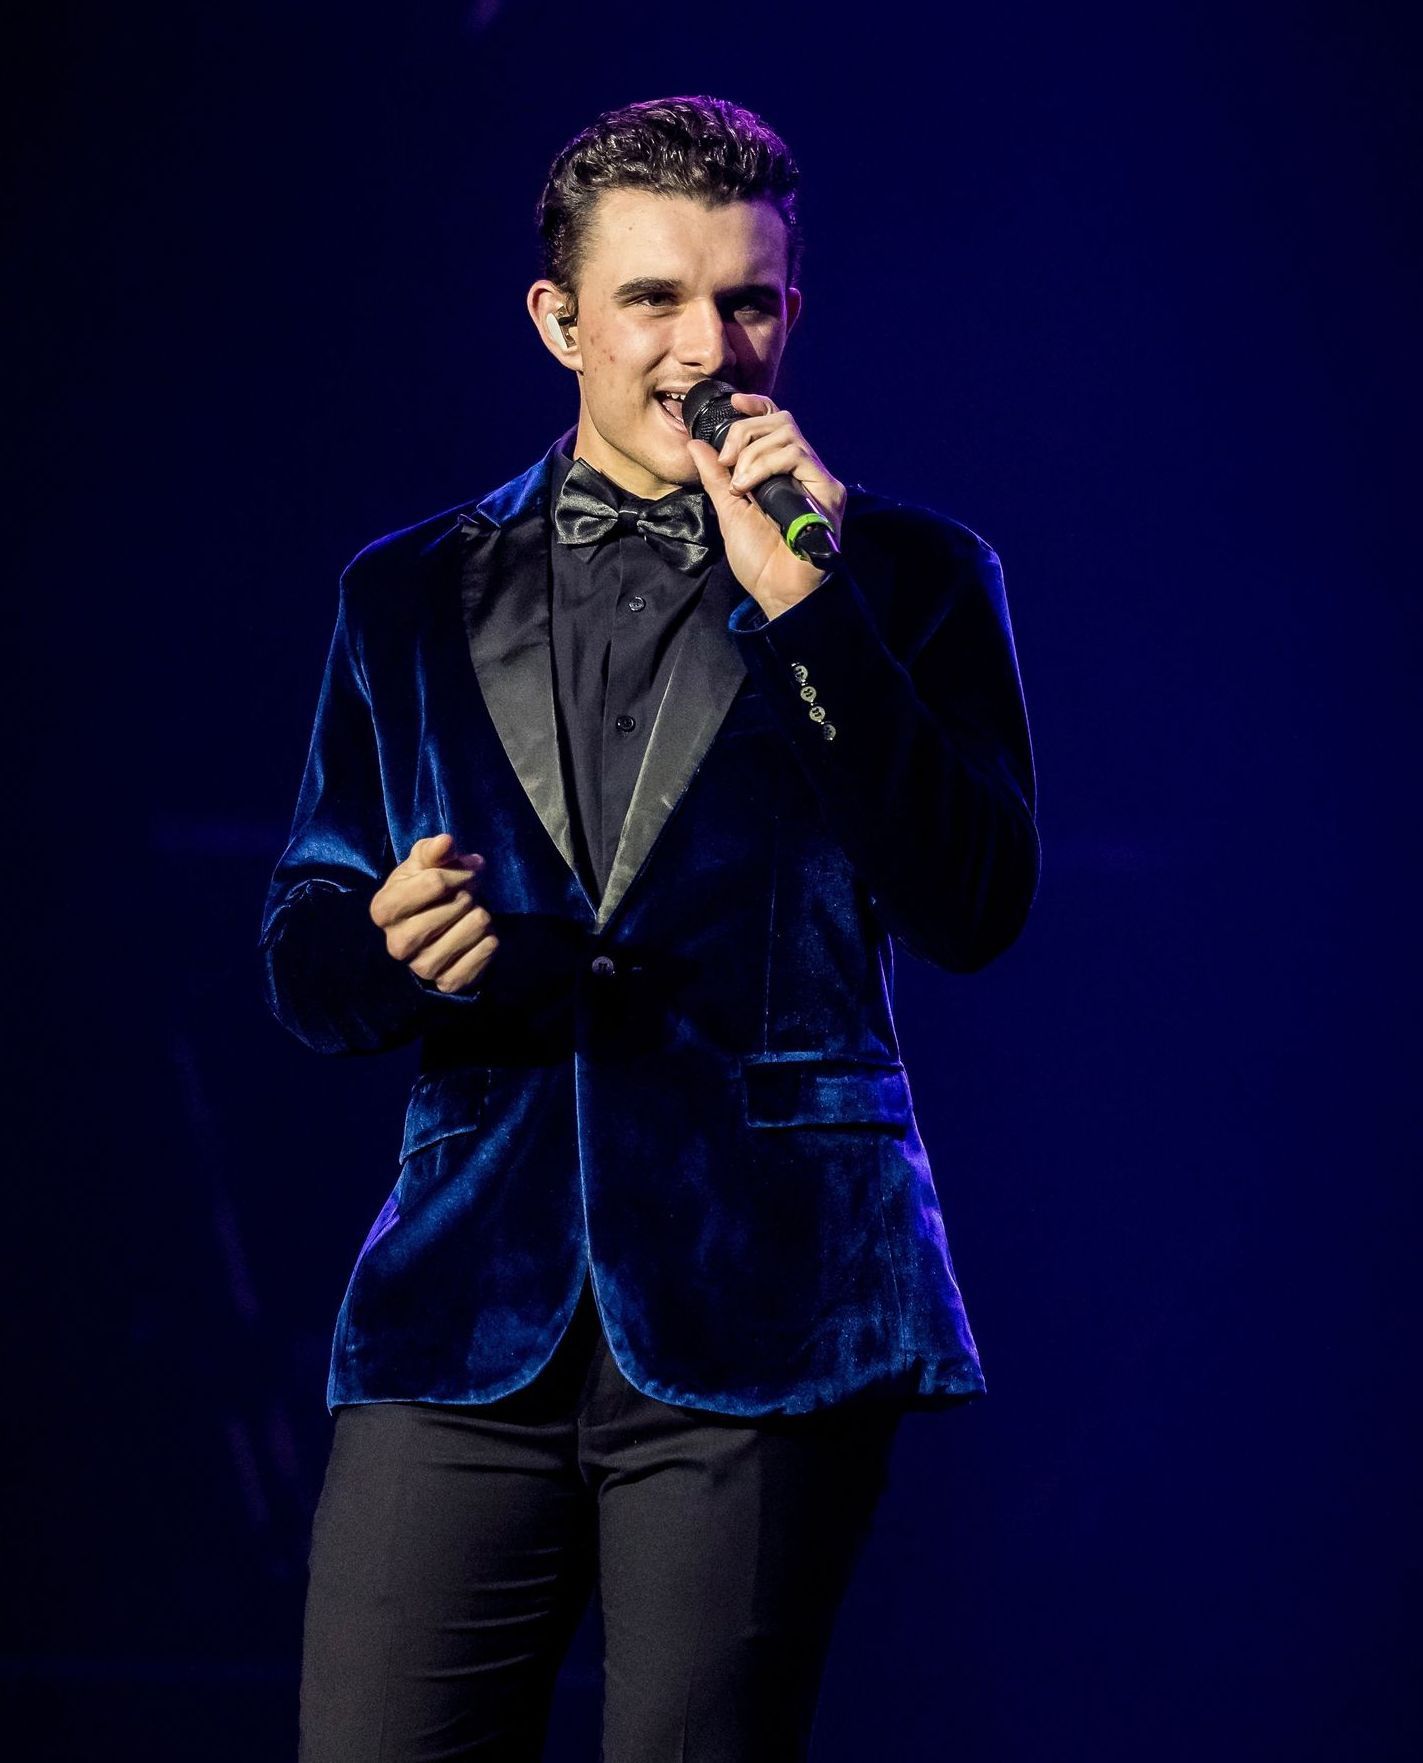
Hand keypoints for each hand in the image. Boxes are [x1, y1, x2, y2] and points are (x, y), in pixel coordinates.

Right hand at [370, 833, 497, 993]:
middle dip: (469, 894)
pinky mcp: (446, 983)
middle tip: (468, 896)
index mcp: (383, 910)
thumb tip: (445, 842)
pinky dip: (489, 942)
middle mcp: (396, 944)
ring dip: (481, 917)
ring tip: (472, 916)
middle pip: (456, 905)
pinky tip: (480, 937)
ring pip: (473, 928)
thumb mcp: (423, 865)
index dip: (458, 872)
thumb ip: (432, 851)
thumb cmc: (423, 891)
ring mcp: (421, 967)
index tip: (465, 871)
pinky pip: (482, 956)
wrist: (433, 930)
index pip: (435, 881)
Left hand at [685, 393, 846, 619]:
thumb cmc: (759, 560)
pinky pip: (797, 455)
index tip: (733, 404)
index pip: (775, 422)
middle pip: (780, 420)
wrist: (776, 591)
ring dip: (753, 453)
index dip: (755, 407)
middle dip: (745, 433)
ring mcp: (817, 480)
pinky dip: (767, 464)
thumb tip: (696, 444)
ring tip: (739, 484)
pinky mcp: (827, 491)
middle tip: (727, 463)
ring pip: (787, 434)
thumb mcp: (728, 510)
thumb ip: (716, 477)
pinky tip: (751, 488)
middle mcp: (803, 471)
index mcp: (782, 472)